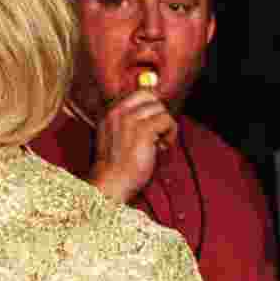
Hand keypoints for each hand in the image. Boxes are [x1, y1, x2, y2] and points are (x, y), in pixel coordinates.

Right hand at [88, 86, 177, 203]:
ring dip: (165, 126)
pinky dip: (170, 134)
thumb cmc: (116, 168)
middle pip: (150, 97)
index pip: (138, 94)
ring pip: (160, 108)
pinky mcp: (143, 130)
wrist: (110, 186)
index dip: (150, 108)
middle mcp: (117, 112)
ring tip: (158, 144)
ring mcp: (130, 119)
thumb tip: (155, 107)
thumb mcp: (115, 139)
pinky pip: (167, 120)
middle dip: (157, 114)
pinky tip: (162, 148)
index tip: (150, 128)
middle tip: (156, 135)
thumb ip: (128, 122)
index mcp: (109, 113)